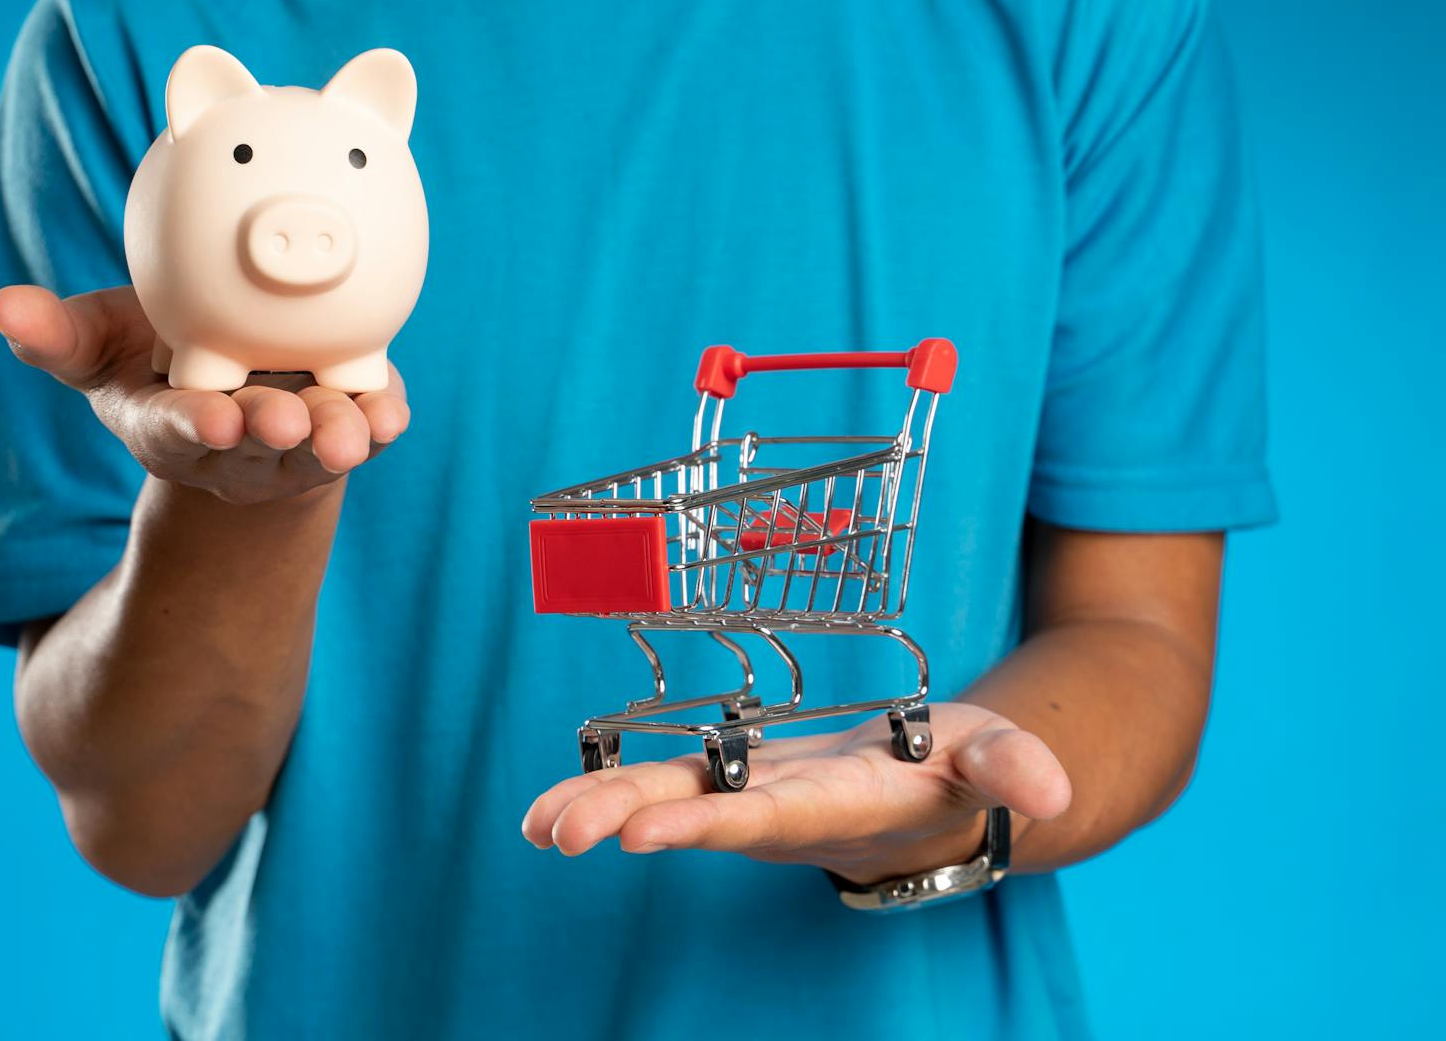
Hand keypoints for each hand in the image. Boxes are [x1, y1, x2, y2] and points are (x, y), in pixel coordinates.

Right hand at [0, 284, 408, 504]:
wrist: (238, 381)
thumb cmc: (159, 358)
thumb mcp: (103, 347)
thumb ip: (59, 335)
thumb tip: (4, 307)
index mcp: (168, 424)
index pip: (175, 430)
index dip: (193, 427)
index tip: (215, 421)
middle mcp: (233, 442)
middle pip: (253, 445)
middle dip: (271, 434)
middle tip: (288, 422)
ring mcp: (294, 439)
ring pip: (317, 444)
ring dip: (336, 438)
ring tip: (354, 432)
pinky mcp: (348, 419)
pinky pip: (369, 423)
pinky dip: (383, 420)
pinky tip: (394, 415)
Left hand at [521, 703, 1071, 883]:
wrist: (929, 792)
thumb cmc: (958, 765)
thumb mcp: (995, 755)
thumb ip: (1016, 767)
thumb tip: (1051, 792)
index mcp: (845, 805)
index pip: (771, 816)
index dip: (709, 821)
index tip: (644, 832)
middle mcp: (784, 813)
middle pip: (703, 815)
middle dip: (632, 820)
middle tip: (562, 833)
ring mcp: (750, 800)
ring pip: (669, 803)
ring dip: (600, 812)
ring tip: (536, 827)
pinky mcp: (729, 783)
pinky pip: (659, 788)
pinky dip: (602, 797)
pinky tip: (540, 814)